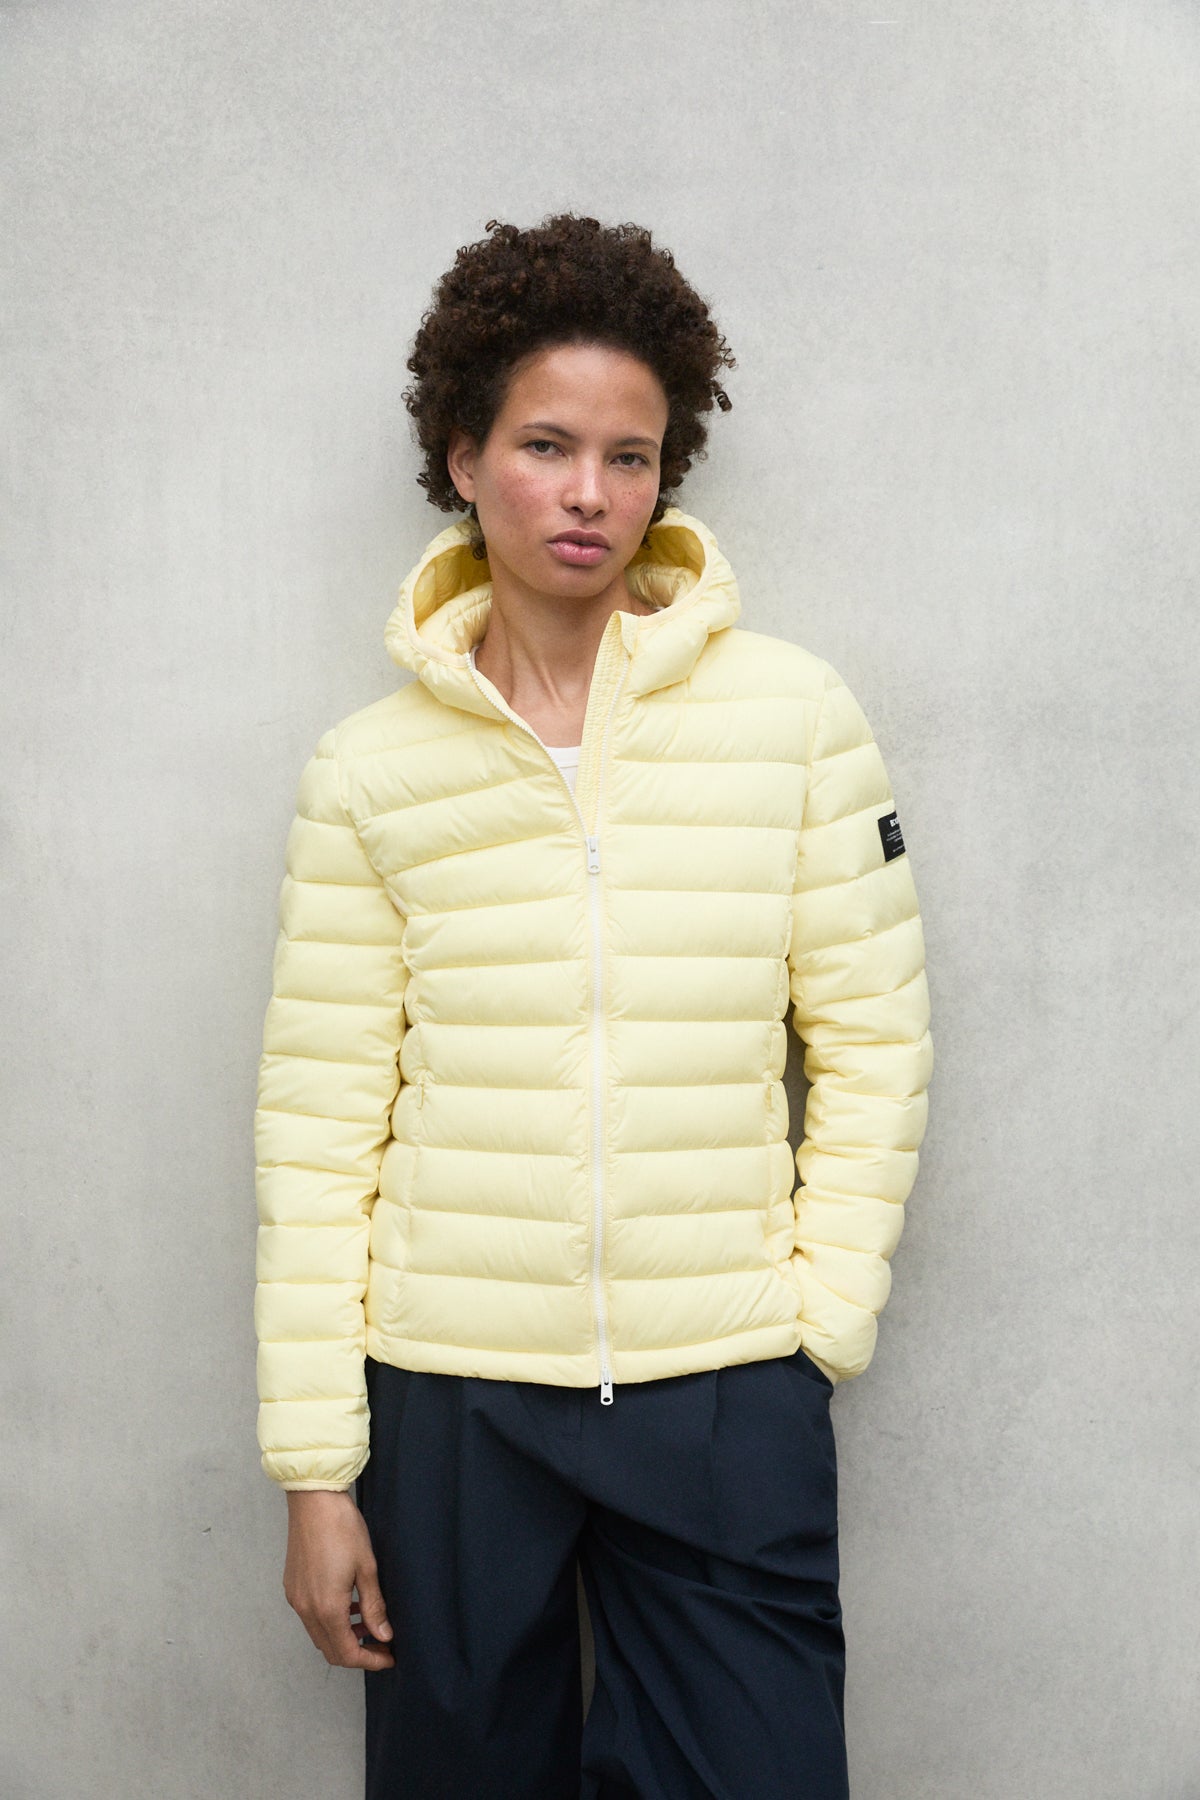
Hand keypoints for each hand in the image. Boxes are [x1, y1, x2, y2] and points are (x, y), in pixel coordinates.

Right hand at [283, 1489, 394, 1670]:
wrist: (313, 1500)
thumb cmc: (341, 1528)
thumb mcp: (367, 1568)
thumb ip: (374, 1606)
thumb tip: (383, 1635)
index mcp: (326, 1608)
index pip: (346, 1653)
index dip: (370, 1660)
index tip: (388, 1657)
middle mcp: (306, 1609)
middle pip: (330, 1650)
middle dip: (357, 1653)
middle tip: (381, 1644)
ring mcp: (296, 1599)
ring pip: (319, 1635)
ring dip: (343, 1637)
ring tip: (368, 1623)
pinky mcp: (292, 1587)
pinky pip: (311, 1617)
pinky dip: (330, 1621)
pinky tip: (349, 1605)